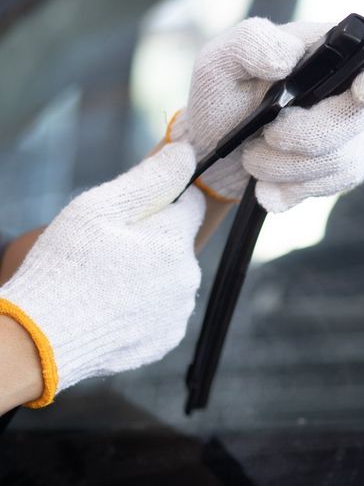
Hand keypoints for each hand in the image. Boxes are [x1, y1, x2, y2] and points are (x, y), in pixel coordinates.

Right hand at [0, 143, 203, 406]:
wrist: (41, 341)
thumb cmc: (66, 267)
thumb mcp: (101, 208)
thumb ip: (151, 178)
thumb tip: (187, 153)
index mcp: (176, 240)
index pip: (190, 203)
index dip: (163, 198)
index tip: (133, 208)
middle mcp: (188, 276)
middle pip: (177, 243)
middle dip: (151, 239)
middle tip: (106, 249)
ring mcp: (178, 311)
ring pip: (169, 277)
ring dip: (148, 273)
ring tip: (104, 281)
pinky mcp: (166, 340)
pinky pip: (160, 311)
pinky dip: (141, 306)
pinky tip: (109, 306)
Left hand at [170, 18, 363, 211]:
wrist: (215, 152)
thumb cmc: (222, 97)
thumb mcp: (220, 60)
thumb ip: (250, 43)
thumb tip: (288, 56)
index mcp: (329, 54)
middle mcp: (350, 92)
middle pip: (353, 120)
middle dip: (303, 136)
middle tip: (265, 137)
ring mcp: (352, 132)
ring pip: (341, 160)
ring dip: (286, 166)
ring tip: (254, 158)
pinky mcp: (345, 167)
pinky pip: (333, 185)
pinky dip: (291, 188)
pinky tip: (266, 185)